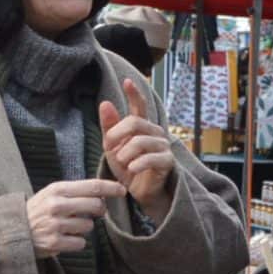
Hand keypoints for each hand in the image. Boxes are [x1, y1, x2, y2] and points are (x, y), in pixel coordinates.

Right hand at [25, 179, 127, 258]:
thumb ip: (75, 192)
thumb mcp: (52, 194)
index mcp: (57, 189)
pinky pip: (80, 243)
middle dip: (99, 210)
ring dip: (83, 228)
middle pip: (96, 206)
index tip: (123, 191)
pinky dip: (75, 242)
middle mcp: (57, 205)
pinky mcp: (55, 242)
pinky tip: (63, 238)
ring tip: (67, 227)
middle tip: (92, 212)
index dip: (111, 188)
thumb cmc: (38, 210)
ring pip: (88, 226)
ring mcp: (55, 224)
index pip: (92, 187)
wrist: (14, 230)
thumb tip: (103, 195)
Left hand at [99, 79, 177, 221]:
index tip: (127, 81)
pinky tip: (132, 169)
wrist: (139, 193)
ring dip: (126, 152)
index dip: (133, 93)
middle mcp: (154, 132)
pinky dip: (137, 164)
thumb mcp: (112, 147)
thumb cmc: (127, 168)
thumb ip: (109, 126)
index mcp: (141, 127)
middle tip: (109, 147)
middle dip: (117, 134)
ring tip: (121, 162)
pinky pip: (151, 157)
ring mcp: (163, 146)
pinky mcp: (167, 161)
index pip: (139, 106)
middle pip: (135, 122)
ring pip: (141, 141)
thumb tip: (105, 103)